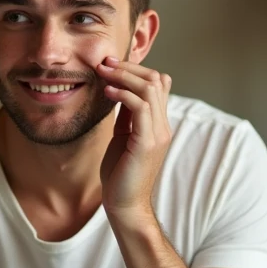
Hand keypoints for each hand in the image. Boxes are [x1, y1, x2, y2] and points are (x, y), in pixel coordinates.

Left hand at [96, 57, 172, 224]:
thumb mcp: (123, 138)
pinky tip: (107, 91)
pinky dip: (123, 94)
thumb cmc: (120, 174)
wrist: (125, 205)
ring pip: (150, 89)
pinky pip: (140, 107)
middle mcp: (162, 126)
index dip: (135, 70)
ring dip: (124, 76)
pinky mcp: (148, 142)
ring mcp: (158, 134)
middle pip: (156, 80)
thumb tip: (120, 93)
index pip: (158, 84)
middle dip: (129, 67)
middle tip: (105, 62)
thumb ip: (126, 117)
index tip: (110, 65)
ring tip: (103, 72)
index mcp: (158, 124)